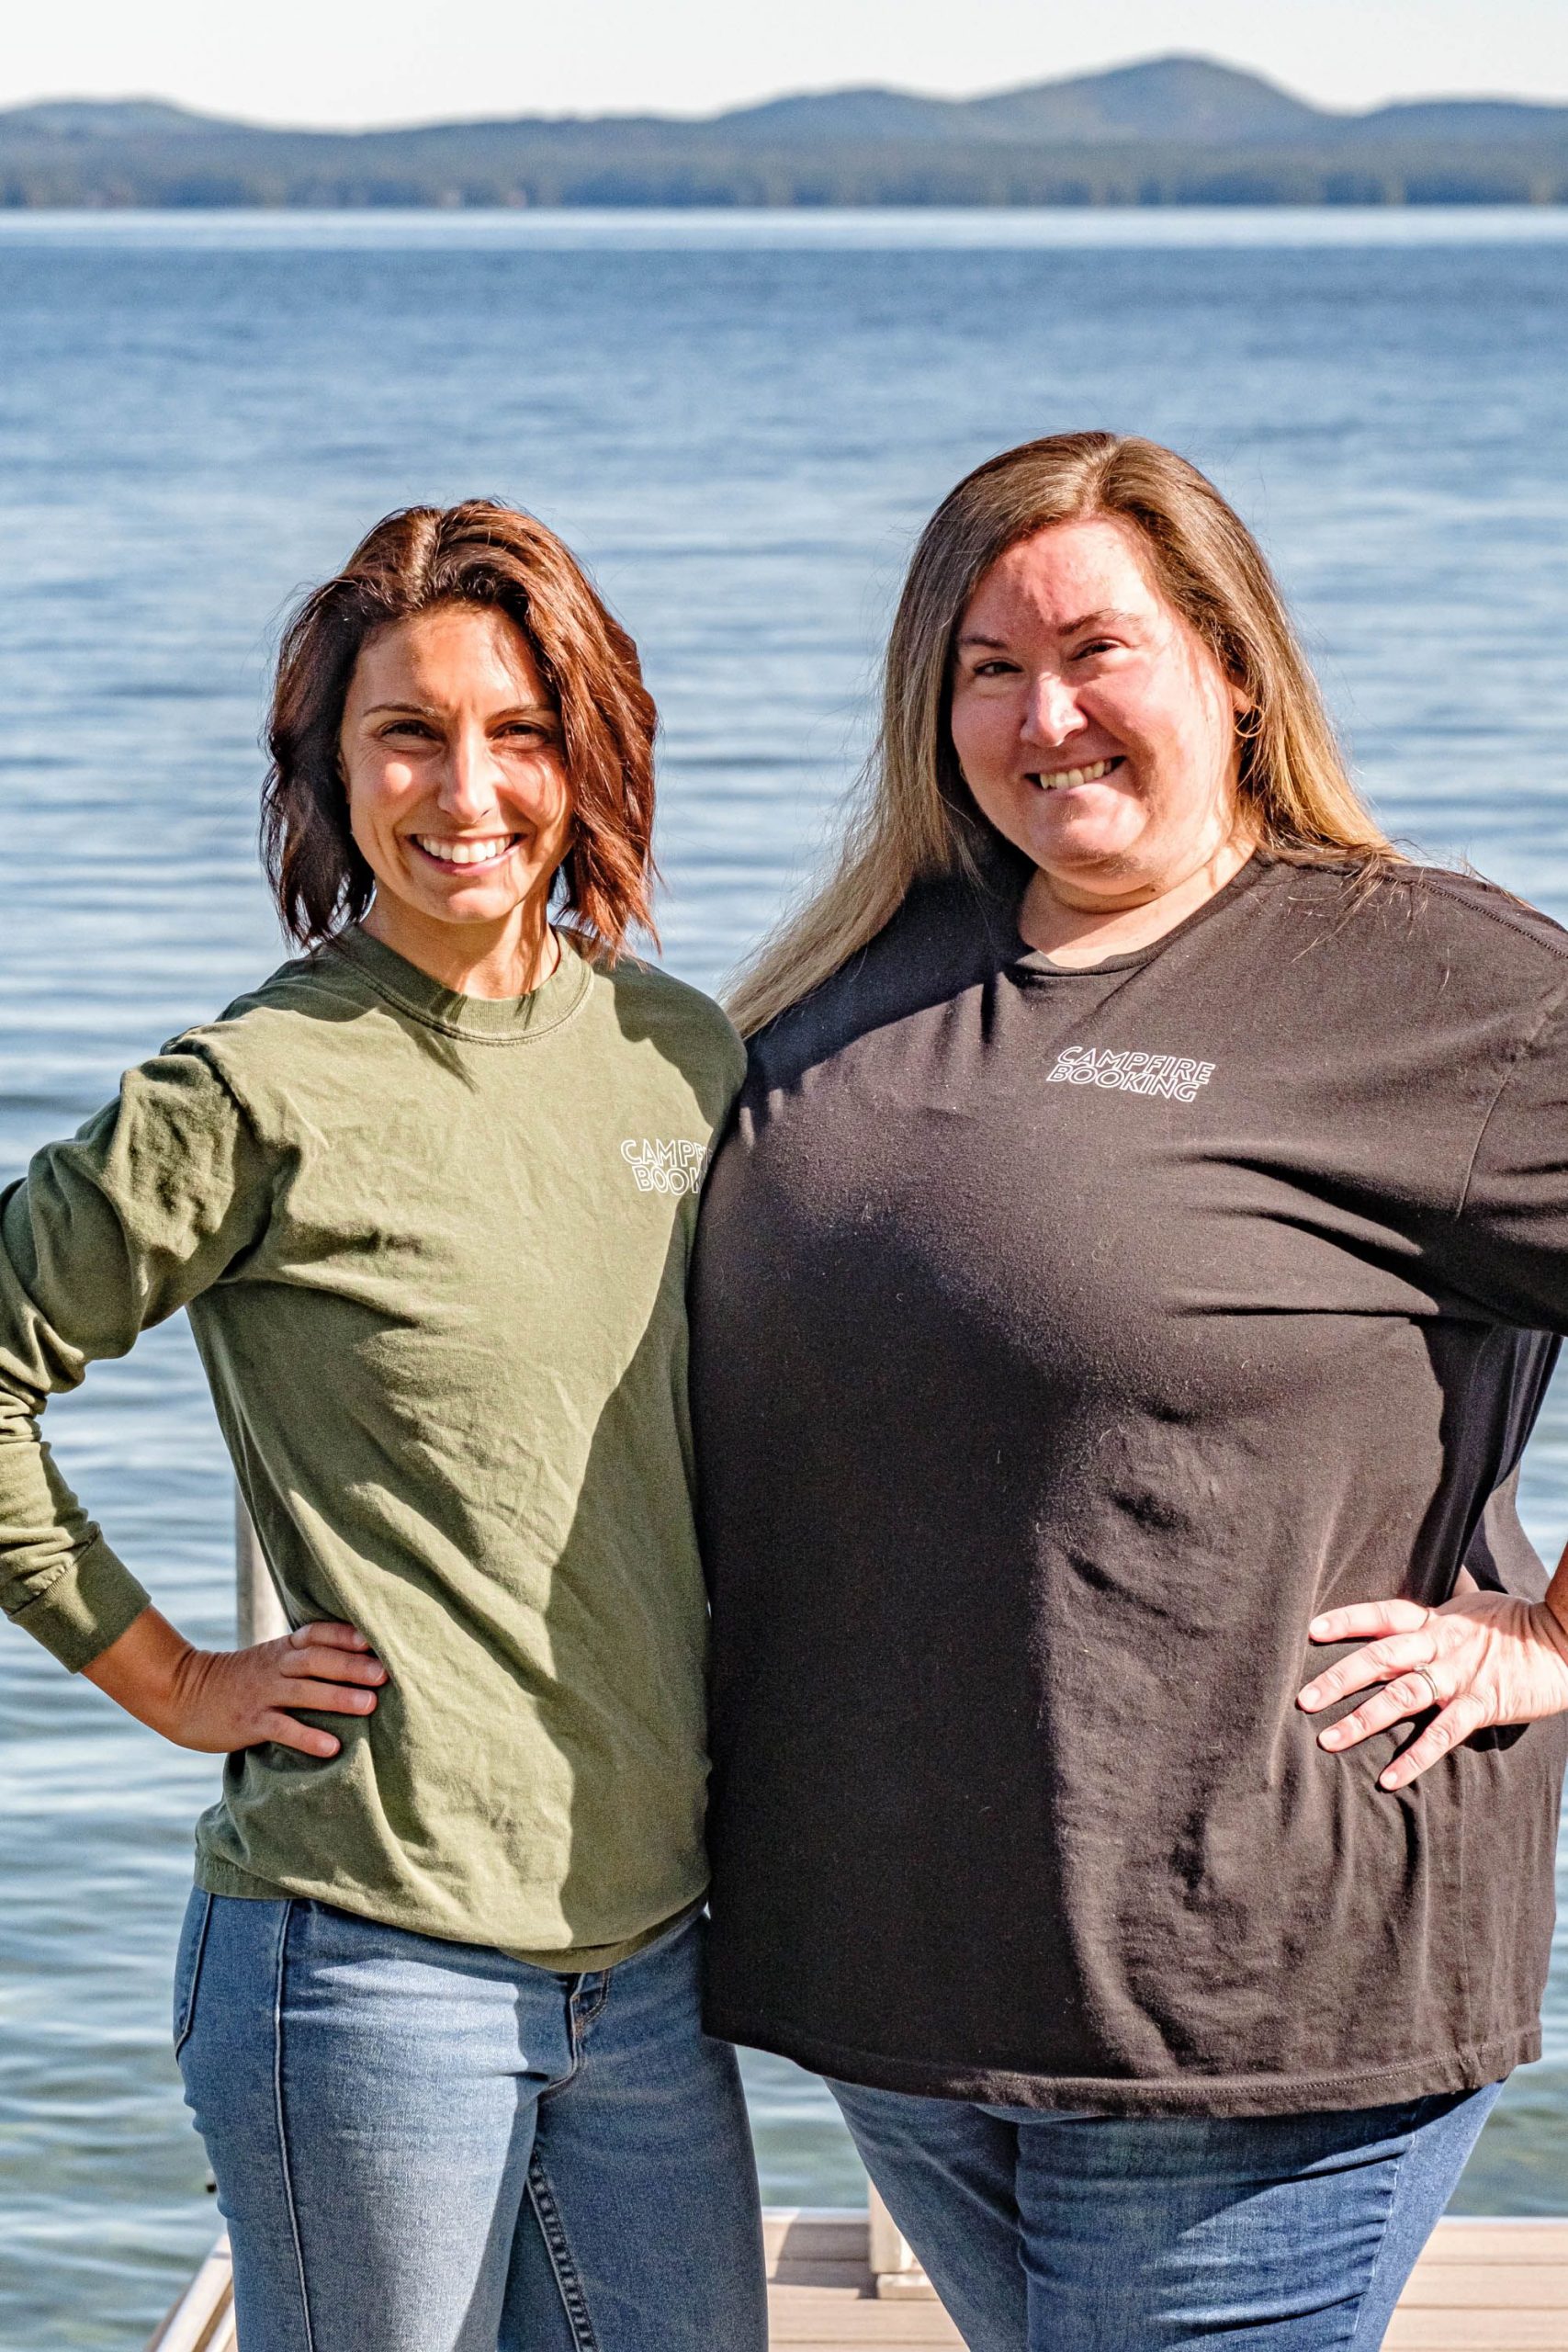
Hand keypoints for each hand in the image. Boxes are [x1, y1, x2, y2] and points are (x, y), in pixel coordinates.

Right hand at [84, 1607, 386, 1758]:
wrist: (180, 1694)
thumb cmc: (238, 1680)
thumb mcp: (269, 1660)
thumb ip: (302, 1658)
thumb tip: (357, 1660)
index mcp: (282, 1648)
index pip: (317, 1634)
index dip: (346, 1635)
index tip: (377, 1639)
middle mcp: (275, 1666)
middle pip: (318, 1660)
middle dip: (353, 1665)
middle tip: (385, 1674)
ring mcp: (261, 1693)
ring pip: (304, 1691)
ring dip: (338, 1696)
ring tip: (370, 1705)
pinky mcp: (248, 1721)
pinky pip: (281, 1728)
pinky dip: (307, 1736)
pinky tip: (332, 1747)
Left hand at [1297, 1591, 1567, 1790]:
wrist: (1565, 1640)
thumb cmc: (1513, 1624)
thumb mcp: (1470, 1605)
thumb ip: (1437, 1607)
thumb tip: (1428, 1575)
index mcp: (1434, 1620)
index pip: (1382, 1615)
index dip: (1347, 1621)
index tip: (1310, 1631)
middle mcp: (1440, 1645)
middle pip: (1380, 1658)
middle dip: (1339, 1678)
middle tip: (1302, 1700)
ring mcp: (1460, 1675)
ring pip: (1403, 1697)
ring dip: (1362, 1720)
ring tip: (1328, 1741)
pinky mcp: (1483, 1704)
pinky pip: (1443, 1734)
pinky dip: (1414, 1757)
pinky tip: (1388, 1778)